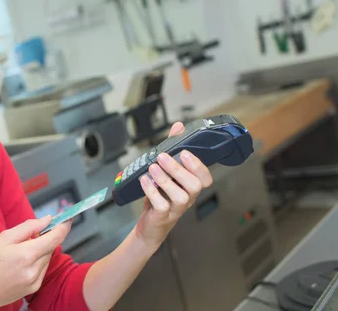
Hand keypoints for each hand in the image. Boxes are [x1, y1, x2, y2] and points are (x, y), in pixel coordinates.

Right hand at [0, 216, 71, 310]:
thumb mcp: (3, 238)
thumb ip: (28, 227)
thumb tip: (47, 220)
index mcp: (26, 254)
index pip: (56, 238)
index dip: (64, 226)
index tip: (68, 218)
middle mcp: (34, 270)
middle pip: (51, 247)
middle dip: (45, 237)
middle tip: (30, 234)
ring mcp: (35, 281)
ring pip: (47, 258)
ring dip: (40, 250)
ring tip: (18, 252)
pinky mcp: (33, 288)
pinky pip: (42, 269)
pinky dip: (36, 261)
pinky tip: (20, 262)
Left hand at [134, 122, 212, 247]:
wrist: (149, 224)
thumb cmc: (160, 196)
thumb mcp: (166, 171)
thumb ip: (173, 149)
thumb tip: (178, 126)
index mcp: (190, 186)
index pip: (205, 178)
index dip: (199, 166)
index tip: (185, 152)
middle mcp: (188, 198)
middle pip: (195, 186)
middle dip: (179, 169)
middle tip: (163, 157)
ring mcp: (176, 209)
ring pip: (180, 196)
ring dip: (165, 180)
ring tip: (152, 167)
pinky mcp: (162, 216)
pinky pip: (161, 205)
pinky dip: (151, 191)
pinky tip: (144, 180)